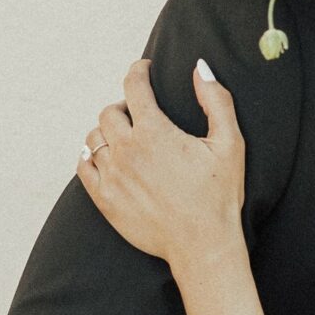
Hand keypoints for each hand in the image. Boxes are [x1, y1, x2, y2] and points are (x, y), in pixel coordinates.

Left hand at [77, 57, 244, 272]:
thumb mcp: (230, 144)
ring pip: (94, 137)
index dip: (138, 71)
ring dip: (107, 132)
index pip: (134, 86)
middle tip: (139, 114)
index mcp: (155, 132)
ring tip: (125, 139)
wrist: (202, 246)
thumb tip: (200, 67)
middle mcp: (127, 150)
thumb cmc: (219, 196)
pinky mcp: (104, 199)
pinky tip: (106, 158)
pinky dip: (90, 156)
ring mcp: (112, 175)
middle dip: (124, 106)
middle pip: (109, 112)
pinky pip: (83, 165)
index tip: (144, 70)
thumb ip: (216, 101)